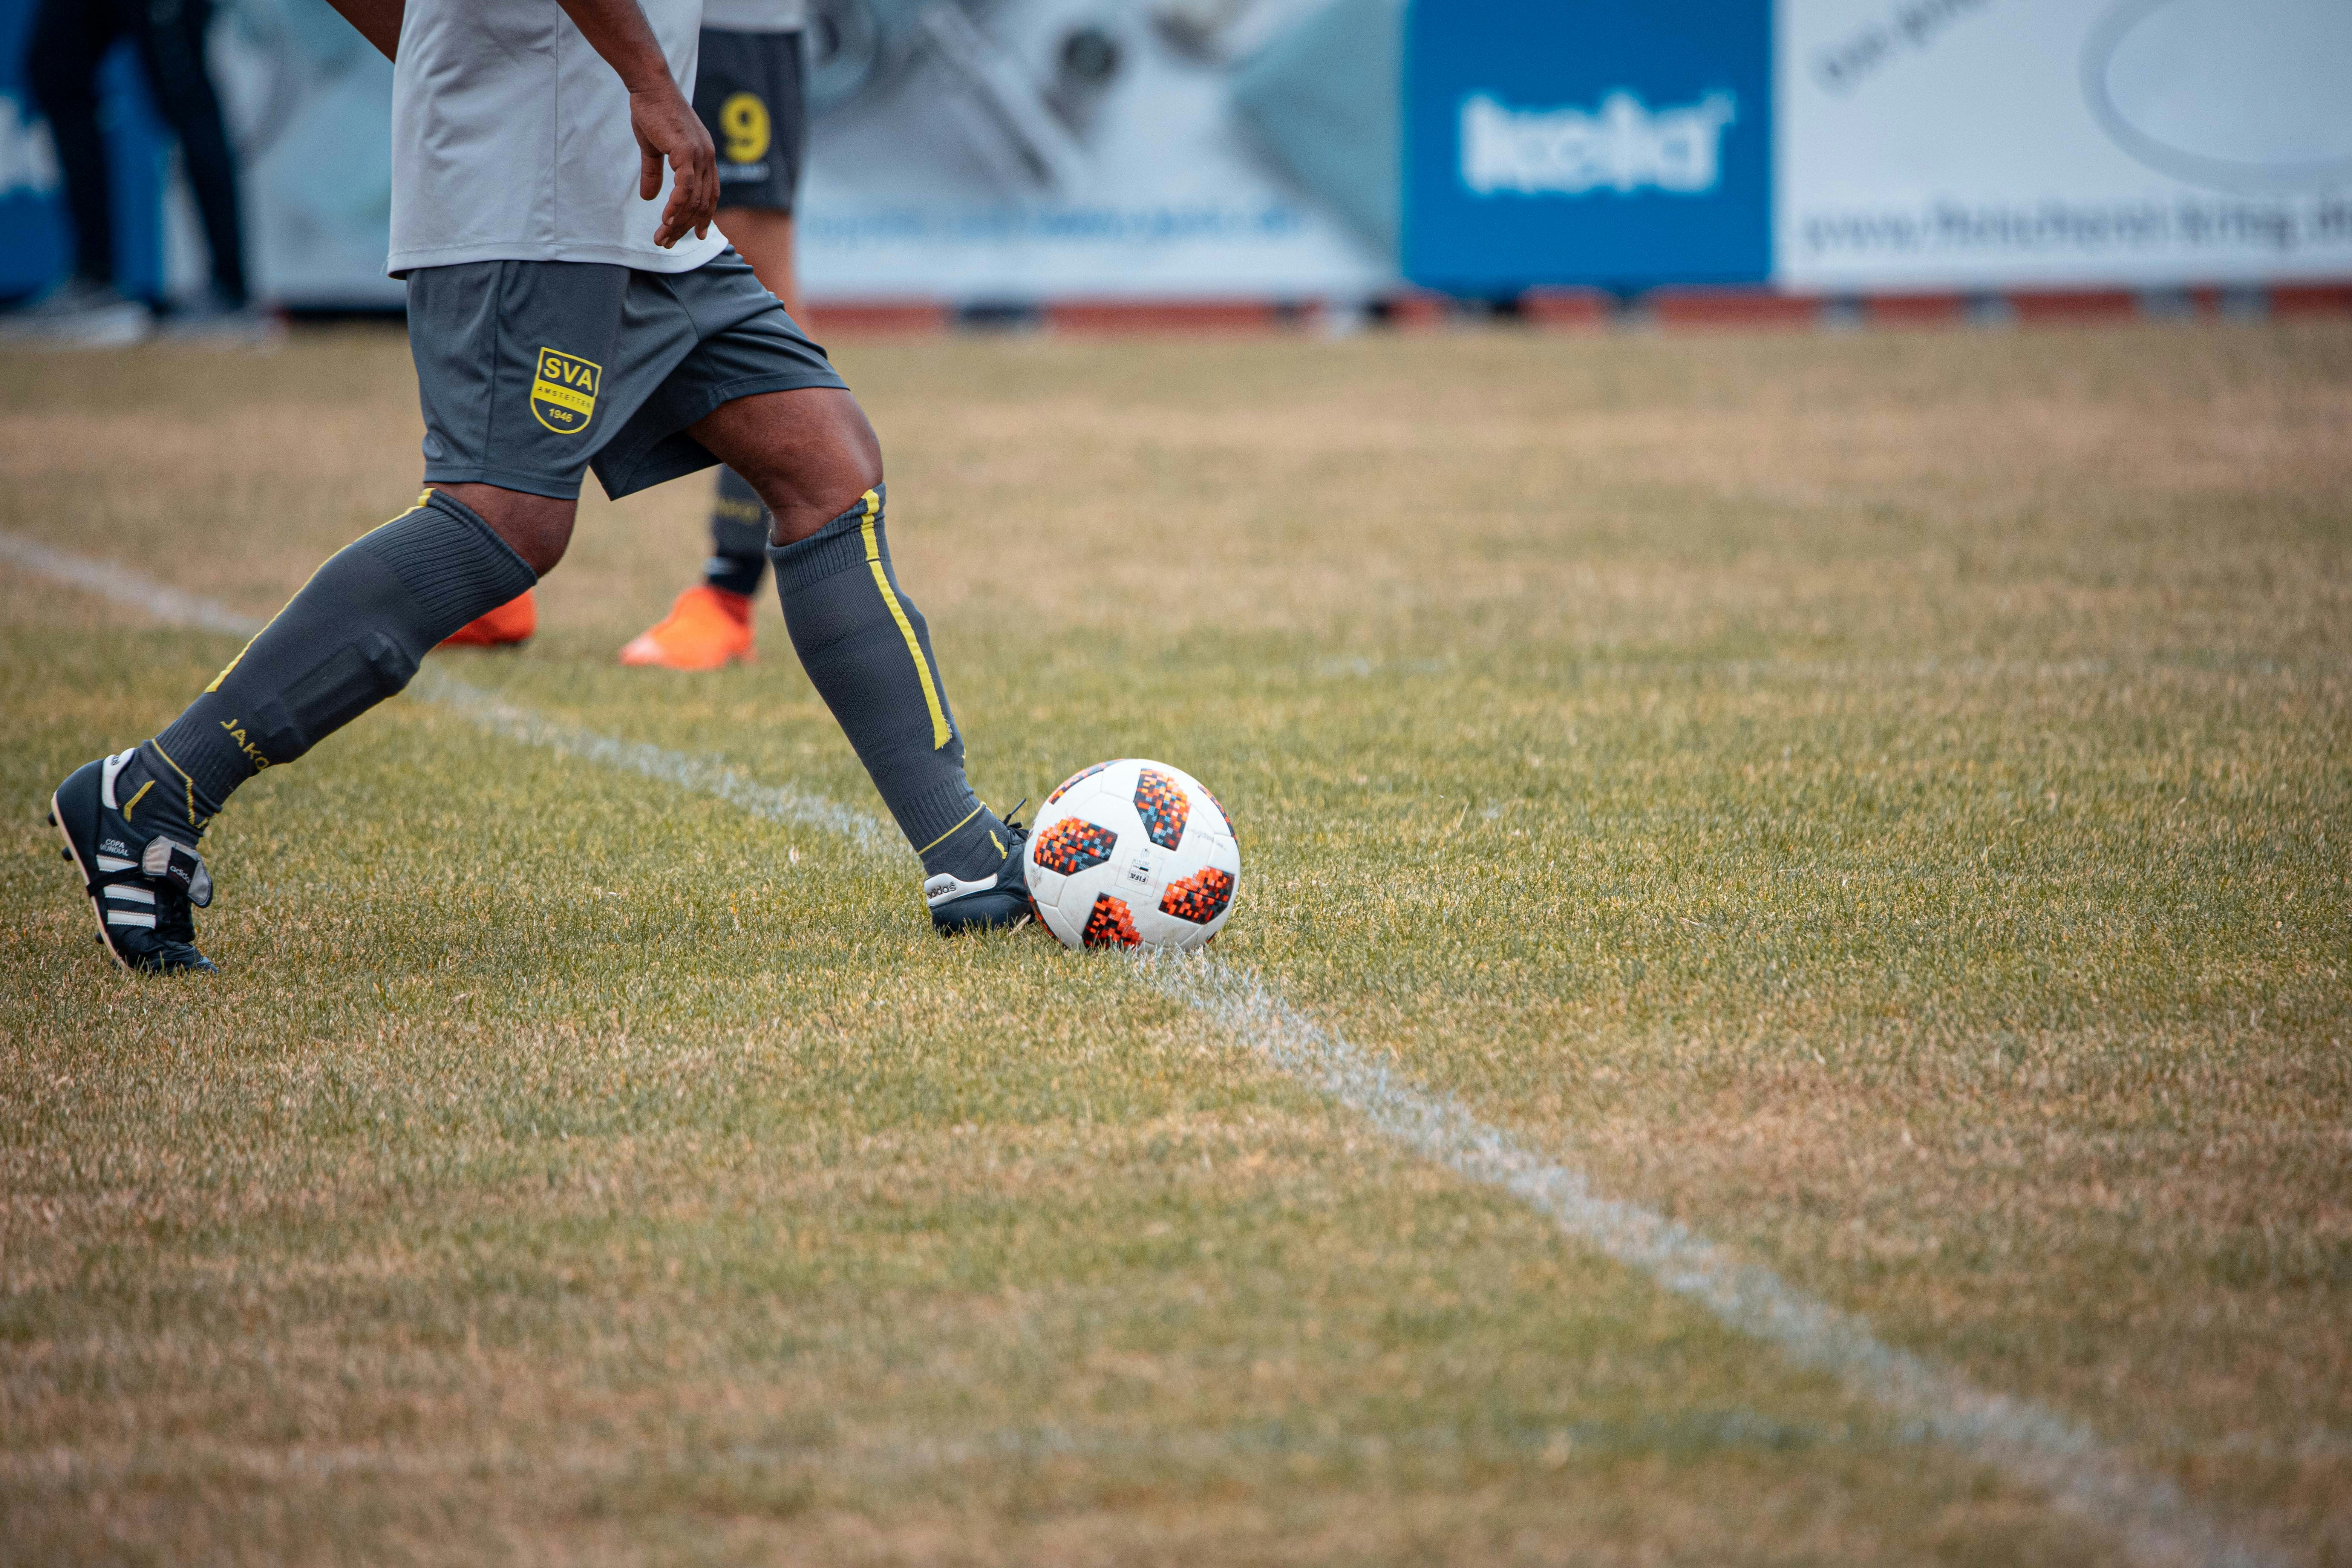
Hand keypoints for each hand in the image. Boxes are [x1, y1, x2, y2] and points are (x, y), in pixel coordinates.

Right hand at [631, 82, 715, 247]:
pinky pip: (685, 188)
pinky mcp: (687, 152)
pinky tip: (666, 220)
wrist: (650, 86)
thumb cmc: (651, 112)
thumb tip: (648, 197)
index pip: (710, 194)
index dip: (704, 217)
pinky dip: (676, 207)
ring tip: (661, 237)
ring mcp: (700, 155)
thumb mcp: (653, 149)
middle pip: (702, 203)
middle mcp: (708, 158)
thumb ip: (654, 174)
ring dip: (677, 223)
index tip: (696, 235)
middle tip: (666, 242)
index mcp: (705, 156)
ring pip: (693, 200)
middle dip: (685, 227)